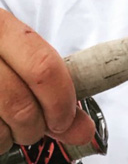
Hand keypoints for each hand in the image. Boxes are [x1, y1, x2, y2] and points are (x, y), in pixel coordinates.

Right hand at [0, 9, 95, 152]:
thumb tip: (83, 130)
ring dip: (13, 136)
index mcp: (2, 28)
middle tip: (42, 127)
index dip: (60, 100)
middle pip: (20, 104)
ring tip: (14, 124)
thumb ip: (55, 86)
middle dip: (38, 126)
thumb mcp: (23, 55)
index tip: (66, 118)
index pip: (43, 68)